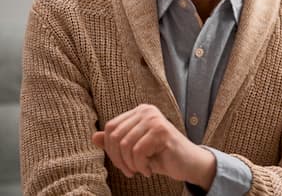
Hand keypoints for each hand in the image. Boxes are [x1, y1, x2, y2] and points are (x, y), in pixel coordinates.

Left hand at [91, 104, 215, 188]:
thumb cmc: (160, 156)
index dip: (111, 150)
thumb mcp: (134, 149)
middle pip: (116, 136)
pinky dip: (140, 166)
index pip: (111, 128)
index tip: (122, 164)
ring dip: (130, 164)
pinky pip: (138, 151)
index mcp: (140, 111)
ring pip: (125, 145)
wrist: (188, 164)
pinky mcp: (162, 131)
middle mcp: (147, 111)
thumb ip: (116, 142)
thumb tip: (94, 137)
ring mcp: (154, 119)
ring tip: (141, 170)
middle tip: (130, 171)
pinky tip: (150, 169)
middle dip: (119, 159)